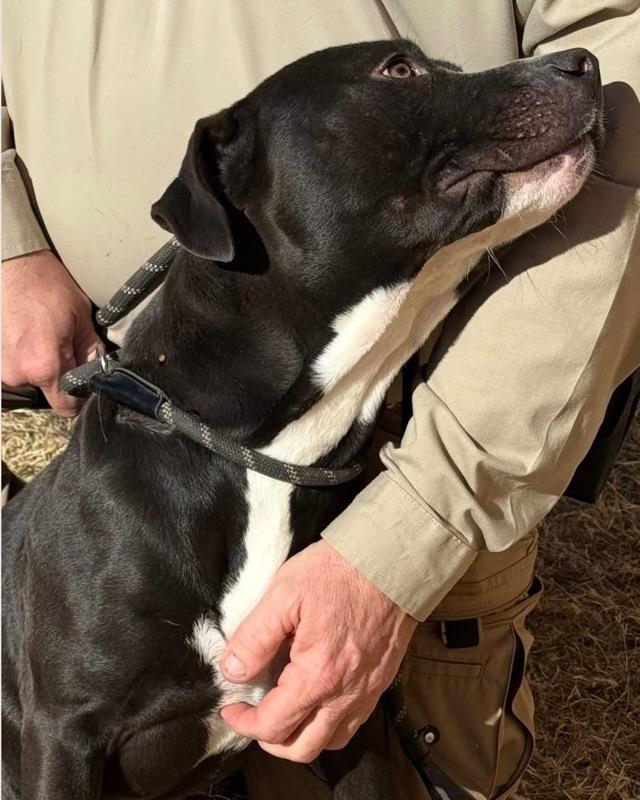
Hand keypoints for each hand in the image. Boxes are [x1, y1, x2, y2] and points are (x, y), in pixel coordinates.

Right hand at [2, 250, 100, 415]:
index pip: (67, 407)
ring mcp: (1, 368)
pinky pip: (18, 367)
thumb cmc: (47, 285)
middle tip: (67, 347)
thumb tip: (99, 372)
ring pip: (33, 380)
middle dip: (63, 376)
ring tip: (46, 337)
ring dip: (43, 366)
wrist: (12, 264)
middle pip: (50, 393)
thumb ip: (91, 352)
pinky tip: (31, 335)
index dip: (81, 398)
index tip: (87, 384)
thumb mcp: (81, 318)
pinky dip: (27, 357)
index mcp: (44, 367)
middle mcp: (18, 374)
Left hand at [220, 540, 416, 762]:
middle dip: (270, 739)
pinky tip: (316, 697)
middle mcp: (345, 694)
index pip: (273, 725)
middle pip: (302, 748)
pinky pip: (353, 721)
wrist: (392, 561)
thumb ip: (255, 636)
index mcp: (317, 676)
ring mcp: (366, 691)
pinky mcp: (380, 681)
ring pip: (330, 741)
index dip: (244, 723)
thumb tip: (234, 670)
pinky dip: (329, 723)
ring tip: (284, 709)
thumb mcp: (285, 593)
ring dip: (301, 736)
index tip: (231, 706)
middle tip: (254, 714)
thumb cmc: (340, 572)